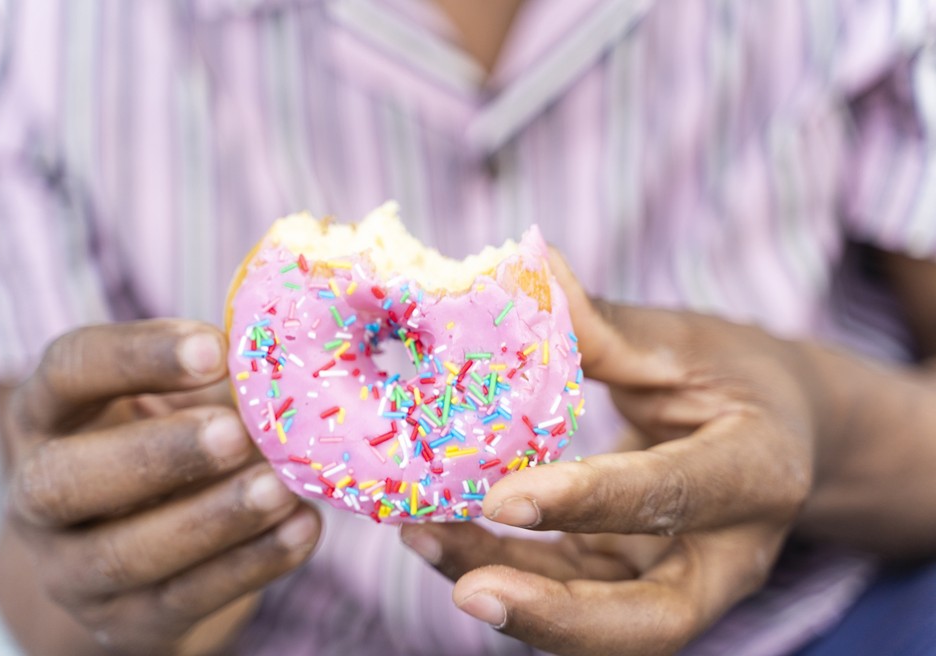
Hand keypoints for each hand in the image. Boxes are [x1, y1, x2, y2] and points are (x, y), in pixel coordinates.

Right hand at [1, 320, 320, 654]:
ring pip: (122, 553)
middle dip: (156, 454)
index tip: (215, 350)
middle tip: (235, 433)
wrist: (147, 558)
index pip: (68, 371)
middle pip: (63, 478)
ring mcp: (71, 570)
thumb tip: (290, 358)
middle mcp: (39, 494)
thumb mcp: (182, 403)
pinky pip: (181, 600)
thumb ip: (222, 379)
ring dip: (211, 518)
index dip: (136, 357)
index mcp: (50, 413)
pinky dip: (249, 565)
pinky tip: (300, 529)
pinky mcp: (125, 623)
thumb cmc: (172, 449)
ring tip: (281, 487)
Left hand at [402, 253, 818, 655]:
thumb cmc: (737, 375)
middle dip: (557, 617)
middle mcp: (730, 550)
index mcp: (756, 472)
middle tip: (471, 595)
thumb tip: (526, 269)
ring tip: (424, 539)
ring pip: (600, 620)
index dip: (588, 502)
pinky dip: (508, 570)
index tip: (502, 498)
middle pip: (654, 623)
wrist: (785, 430)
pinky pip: (573, 591)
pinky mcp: (639, 581)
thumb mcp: (683, 341)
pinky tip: (443, 534)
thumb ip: (603, 326)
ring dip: (509, 591)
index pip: (671, 497)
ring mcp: (683, 576)